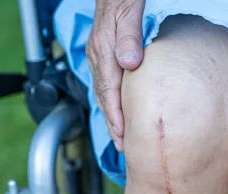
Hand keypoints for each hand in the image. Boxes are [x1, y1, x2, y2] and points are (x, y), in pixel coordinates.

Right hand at [86, 0, 144, 151]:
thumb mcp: (129, 12)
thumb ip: (129, 37)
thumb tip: (130, 64)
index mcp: (103, 50)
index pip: (108, 91)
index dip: (115, 115)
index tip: (122, 135)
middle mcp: (97, 55)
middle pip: (103, 96)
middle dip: (112, 123)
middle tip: (122, 146)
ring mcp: (98, 54)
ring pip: (103, 91)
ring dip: (111, 115)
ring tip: (120, 135)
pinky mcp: (103, 52)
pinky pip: (105, 82)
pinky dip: (111, 100)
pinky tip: (118, 109)